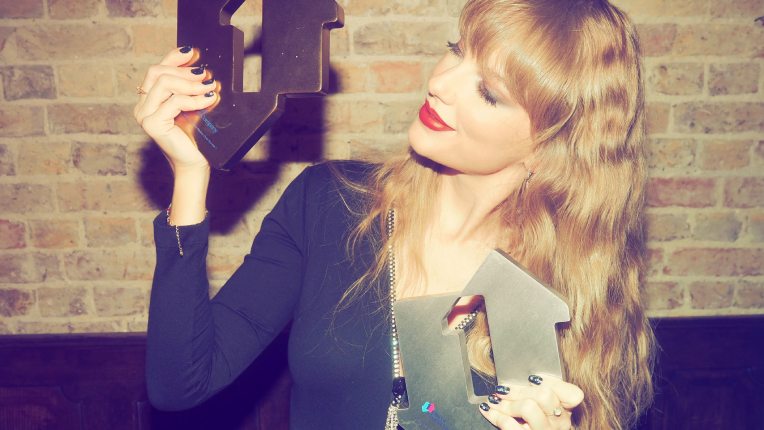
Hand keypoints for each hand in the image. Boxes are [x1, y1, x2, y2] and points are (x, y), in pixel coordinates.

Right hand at [133, 47, 216, 173]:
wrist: (195, 162)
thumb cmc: (195, 136)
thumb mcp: (192, 106)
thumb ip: (189, 89)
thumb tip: (201, 68)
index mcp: (148, 100)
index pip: (157, 70)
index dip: (174, 58)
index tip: (194, 53)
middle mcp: (141, 106)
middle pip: (157, 72)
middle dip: (184, 70)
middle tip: (205, 74)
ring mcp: (144, 115)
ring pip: (164, 83)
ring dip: (190, 83)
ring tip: (209, 86)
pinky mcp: (152, 124)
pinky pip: (174, 101)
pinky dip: (194, 98)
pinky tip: (209, 99)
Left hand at [479, 374, 583, 429]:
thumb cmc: (534, 421)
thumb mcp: (544, 407)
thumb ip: (539, 390)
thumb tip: (518, 371)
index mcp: (566, 410)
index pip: (572, 394)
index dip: (552, 382)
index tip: (530, 378)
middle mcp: (560, 423)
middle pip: (544, 395)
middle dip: (519, 390)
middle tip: (502, 389)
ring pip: (528, 408)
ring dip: (506, 403)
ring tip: (494, 400)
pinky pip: (511, 425)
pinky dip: (496, 416)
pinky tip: (489, 411)